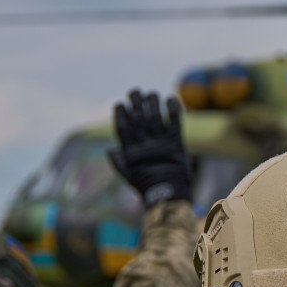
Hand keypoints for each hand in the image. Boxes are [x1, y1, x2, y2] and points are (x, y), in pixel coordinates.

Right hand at [109, 89, 191, 206]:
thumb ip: (118, 162)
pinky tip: (170, 99)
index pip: (123, 128)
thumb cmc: (146, 185)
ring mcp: (161, 143)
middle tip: (135, 91)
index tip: (119, 104)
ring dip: (153, 103)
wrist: (168, 194)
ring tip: (151, 94)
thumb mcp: (128, 176)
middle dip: (136, 102)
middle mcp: (145, 145)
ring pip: (155, 117)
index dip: (121, 114)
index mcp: (131, 152)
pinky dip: (173, 110)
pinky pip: (175, 123)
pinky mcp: (176, 143)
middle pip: (139, 118)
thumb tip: (109, 149)